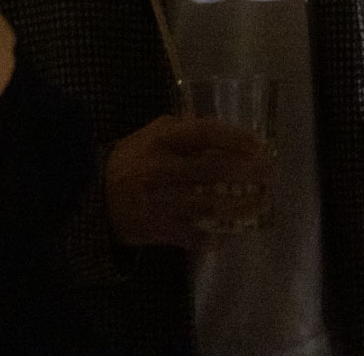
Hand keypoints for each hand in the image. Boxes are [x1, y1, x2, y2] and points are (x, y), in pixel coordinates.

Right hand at [105, 114, 277, 249]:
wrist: (92, 198)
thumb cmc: (130, 161)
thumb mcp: (149, 135)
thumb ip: (182, 126)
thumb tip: (220, 126)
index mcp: (160, 141)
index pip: (204, 133)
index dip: (235, 138)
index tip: (260, 144)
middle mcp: (158, 169)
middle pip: (210, 170)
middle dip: (246, 172)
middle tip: (271, 174)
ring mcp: (158, 201)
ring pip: (206, 205)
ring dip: (239, 207)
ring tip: (261, 204)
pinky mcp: (156, 229)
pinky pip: (191, 235)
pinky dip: (211, 237)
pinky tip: (227, 236)